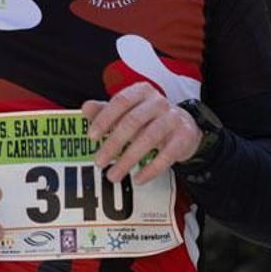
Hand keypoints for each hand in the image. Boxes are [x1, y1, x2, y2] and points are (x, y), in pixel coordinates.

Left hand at [83, 82, 201, 184]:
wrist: (185, 126)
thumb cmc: (149, 119)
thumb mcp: (128, 112)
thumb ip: (106, 111)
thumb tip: (85, 108)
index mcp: (142, 92)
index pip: (120, 101)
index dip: (105, 118)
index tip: (91, 137)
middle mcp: (159, 102)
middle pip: (132, 122)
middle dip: (113, 143)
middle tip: (98, 162)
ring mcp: (173, 118)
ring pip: (148, 139)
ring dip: (128, 160)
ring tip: (113, 175)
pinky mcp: (184, 137)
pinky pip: (166, 155)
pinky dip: (150, 169)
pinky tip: (138, 179)